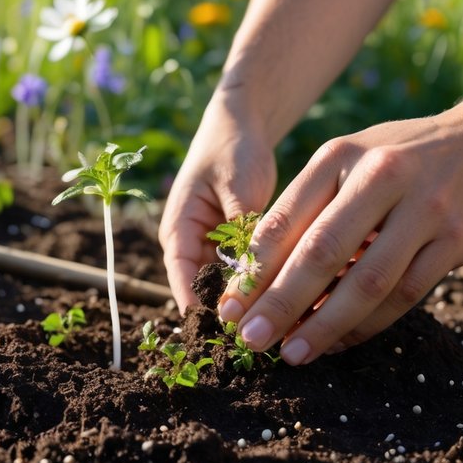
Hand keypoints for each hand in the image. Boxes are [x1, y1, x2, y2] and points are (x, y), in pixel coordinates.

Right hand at [159, 100, 276, 311]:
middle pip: (202, 290)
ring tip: (272, 325)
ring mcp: (211, 246)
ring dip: (244, 302)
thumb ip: (242, 225)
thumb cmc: (231, 149)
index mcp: (179, 227)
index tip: (222, 330)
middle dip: (227, 313)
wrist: (239, 127)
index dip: (199, 306)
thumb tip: (251, 267)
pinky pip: (243, 273)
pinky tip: (283, 299)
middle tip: (256, 335)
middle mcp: (190, 243)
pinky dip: (257, 284)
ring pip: (224, 285)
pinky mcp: (233, 245)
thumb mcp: (237, 184)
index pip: (182, 277)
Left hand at [217, 106, 462, 364]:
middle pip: (322, 252)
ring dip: (325, 324)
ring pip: (367, 281)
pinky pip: (406, 293)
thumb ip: (308, 208)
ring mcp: (424, 209)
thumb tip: (258, 277)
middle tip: (251, 338)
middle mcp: (381, 176)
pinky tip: (341, 340)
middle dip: (280, 302)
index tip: (229, 306)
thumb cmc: (399, 158)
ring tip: (294, 353)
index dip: (254, 268)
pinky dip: (369, 323)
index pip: (286, 218)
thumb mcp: (348, 161)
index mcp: (340, 155)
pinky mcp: (456, 240)